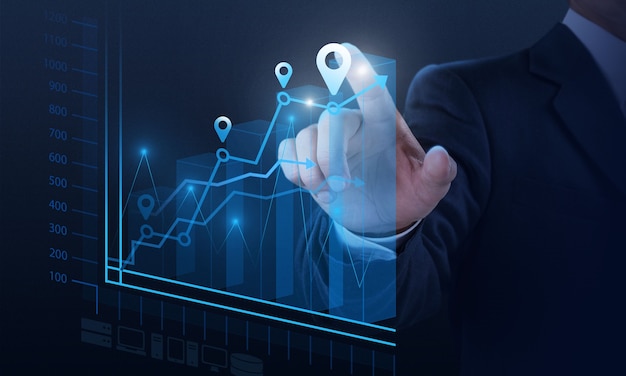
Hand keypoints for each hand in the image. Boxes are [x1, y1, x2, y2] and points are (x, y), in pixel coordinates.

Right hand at [278, 43, 456, 233]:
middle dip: (330, 155)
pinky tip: (313, 186)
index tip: (346, 49)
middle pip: (331, 120)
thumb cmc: (407, 194)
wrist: (381, 217)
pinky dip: (294, 169)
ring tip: (330, 192)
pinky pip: (287, 150)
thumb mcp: (430, 189)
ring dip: (312, 168)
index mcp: (385, 126)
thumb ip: (440, 173)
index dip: (358, 71)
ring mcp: (328, 142)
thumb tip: (442, 155)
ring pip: (306, 136)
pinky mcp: (309, 158)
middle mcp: (354, 127)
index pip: (373, 94)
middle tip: (343, 186)